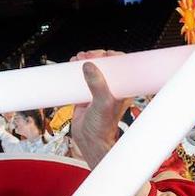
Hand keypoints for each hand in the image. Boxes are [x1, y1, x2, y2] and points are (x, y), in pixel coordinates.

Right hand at [69, 50, 127, 168]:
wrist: (90, 141)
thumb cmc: (103, 128)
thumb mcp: (103, 104)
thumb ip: (97, 85)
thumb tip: (90, 66)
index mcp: (122, 89)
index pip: (122, 66)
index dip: (114, 56)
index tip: (104, 53)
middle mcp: (111, 88)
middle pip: (106, 64)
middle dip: (96, 56)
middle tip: (88, 56)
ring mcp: (97, 91)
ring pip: (93, 69)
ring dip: (85, 61)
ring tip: (78, 59)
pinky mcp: (85, 95)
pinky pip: (81, 78)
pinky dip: (76, 70)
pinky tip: (72, 66)